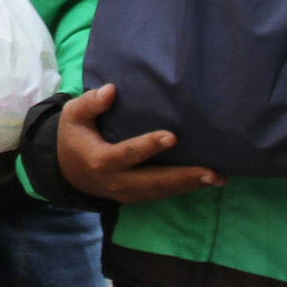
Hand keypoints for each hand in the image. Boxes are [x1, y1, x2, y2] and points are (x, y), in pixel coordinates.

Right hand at [54, 83, 224, 202]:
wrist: (66, 173)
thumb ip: (90, 103)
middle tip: (212, 172)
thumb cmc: (73, 138)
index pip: (129, 153)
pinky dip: (186, 188)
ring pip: (163, 191)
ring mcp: (128, 193)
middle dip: (185, 177)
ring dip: (192, 185)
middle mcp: (117, 182)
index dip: (150, 146)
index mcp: (102, 160)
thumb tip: (111, 90)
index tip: (173, 136)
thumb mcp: (73, 117)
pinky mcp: (137, 197)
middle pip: (155, 182)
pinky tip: (207, 181)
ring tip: (219, 178)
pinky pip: (163, 194)